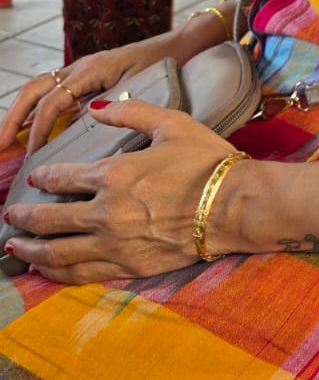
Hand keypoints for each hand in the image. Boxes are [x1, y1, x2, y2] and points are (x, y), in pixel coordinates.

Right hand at [0, 34, 178, 154]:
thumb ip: (109, 105)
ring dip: (19, 113)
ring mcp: (80, 71)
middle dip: (13, 118)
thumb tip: (81, 126)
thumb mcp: (136, 87)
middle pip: (34, 90)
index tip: (32, 153)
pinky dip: (35, 109)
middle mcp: (79, 68)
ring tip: (6, 140)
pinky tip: (30, 130)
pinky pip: (52, 92)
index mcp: (90, 69)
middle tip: (0, 146)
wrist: (178, 47)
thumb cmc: (161, 65)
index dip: (40, 128)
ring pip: (38, 89)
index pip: (53, 101)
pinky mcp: (85, 77)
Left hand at [3, 100, 233, 282]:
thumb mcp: (172, 124)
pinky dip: (57, 272)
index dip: (43, 178)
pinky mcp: (128, 266)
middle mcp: (105, 213)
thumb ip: (131, 112)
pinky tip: (46, 269)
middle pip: (50, 219)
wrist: (235, 206)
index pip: (63, 178)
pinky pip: (81, 273)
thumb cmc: (207, 162)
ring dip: (31, 250)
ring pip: (58, 252)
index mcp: (114, 175)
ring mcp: (115, 244)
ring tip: (15, 248)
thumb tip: (96, 107)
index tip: (33, 178)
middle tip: (10, 217)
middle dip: (24, 218)